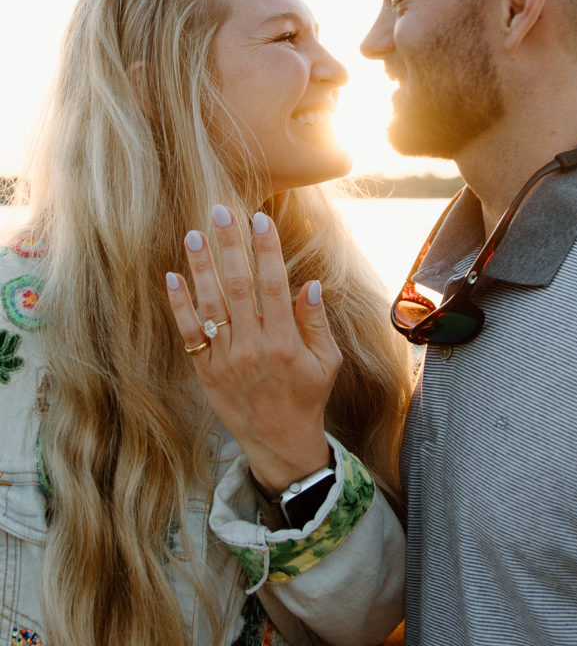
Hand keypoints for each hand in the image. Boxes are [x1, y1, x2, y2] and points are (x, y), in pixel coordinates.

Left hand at [165, 206, 341, 494]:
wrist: (278, 442)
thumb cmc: (307, 396)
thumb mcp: (327, 362)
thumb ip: (316, 322)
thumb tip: (310, 283)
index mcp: (285, 343)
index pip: (274, 286)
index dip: (266, 251)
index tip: (259, 220)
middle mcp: (253, 348)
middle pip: (238, 288)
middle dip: (230, 247)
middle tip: (221, 212)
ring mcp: (226, 360)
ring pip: (210, 306)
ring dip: (201, 268)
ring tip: (194, 235)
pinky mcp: (206, 371)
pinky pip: (189, 334)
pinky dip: (179, 306)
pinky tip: (172, 277)